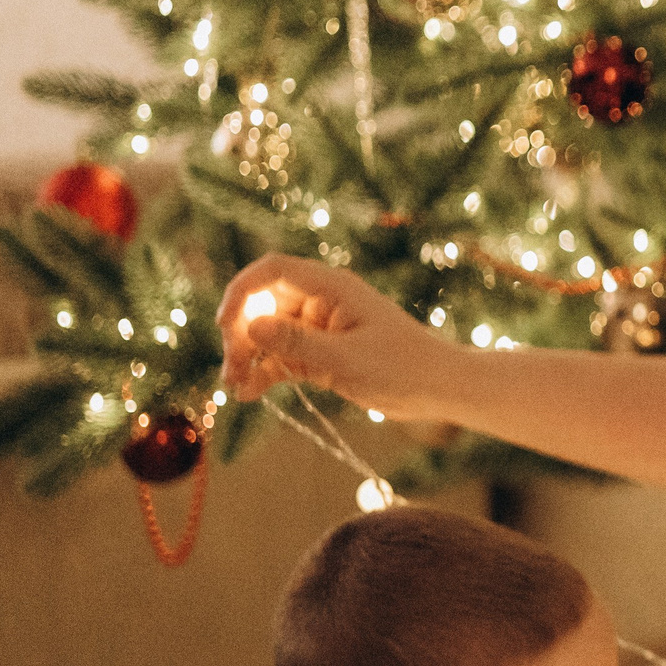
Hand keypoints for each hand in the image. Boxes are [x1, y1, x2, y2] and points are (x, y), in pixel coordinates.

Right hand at [215, 253, 457, 414]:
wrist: (439, 389)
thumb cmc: (402, 367)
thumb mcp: (346, 359)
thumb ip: (297, 344)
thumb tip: (250, 326)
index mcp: (332, 287)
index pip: (273, 270)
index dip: (243, 291)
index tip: (225, 323)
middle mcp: (322, 302)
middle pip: (263, 304)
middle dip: (241, 334)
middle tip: (232, 370)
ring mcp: (320, 329)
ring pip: (268, 334)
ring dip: (248, 356)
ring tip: (235, 387)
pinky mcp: (321, 354)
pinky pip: (282, 357)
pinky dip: (264, 372)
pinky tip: (249, 395)